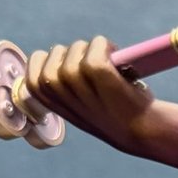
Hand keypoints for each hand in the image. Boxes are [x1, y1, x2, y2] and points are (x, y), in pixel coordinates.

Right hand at [25, 38, 155, 153]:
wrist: (144, 131)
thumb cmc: (115, 115)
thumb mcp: (83, 107)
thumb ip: (67, 86)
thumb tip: (61, 53)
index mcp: (54, 105)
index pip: (32, 77)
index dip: (45, 64)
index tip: (66, 66)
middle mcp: (63, 96)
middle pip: (53, 57)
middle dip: (72, 53)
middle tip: (92, 65)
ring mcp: (80, 85)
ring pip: (74, 49)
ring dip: (91, 49)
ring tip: (108, 64)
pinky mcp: (100, 74)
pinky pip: (96, 46)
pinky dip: (106, 46)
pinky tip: (117, 59)